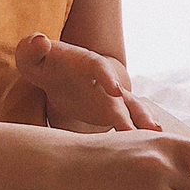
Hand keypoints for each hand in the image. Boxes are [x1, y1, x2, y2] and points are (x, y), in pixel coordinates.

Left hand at [15, 33, 159, 132]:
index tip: (115, 90)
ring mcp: (113, 99)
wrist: (58, 76)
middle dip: (139, 112)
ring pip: (133, 112)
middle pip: (126, 96)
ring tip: (157, 138)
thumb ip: (32, 48)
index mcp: (88, 64)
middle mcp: (107, 81)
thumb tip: (39, 39)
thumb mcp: (32, 56)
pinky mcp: (112, 114)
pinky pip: (128, 125)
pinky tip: (147, 149)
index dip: (108, 77)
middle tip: (150, 128)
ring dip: (145, 124)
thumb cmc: (43, 63)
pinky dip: (137, 136)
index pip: (100, 68)